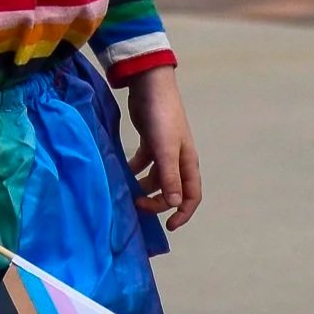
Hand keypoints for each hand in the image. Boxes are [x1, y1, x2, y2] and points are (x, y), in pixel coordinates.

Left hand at [125, 66, 201, 230]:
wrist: (150, 86)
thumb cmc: (162, 118)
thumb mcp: (165, 149)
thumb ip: (169, 176)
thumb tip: (175, 203)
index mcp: (187, 162)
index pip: (192, 195)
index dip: (183, 213)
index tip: (169, 227)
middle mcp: (178, 159)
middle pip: (172, 189)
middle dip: (158, 202)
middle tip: (137, 205)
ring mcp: (164, 150)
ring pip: (156, 177)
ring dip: (145, 187)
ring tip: (127, 192)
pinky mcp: (150, 141)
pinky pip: (144, 163)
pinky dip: (135, 170)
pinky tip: (121, 172)